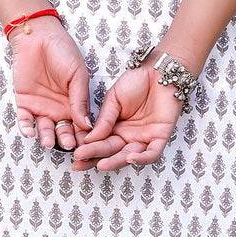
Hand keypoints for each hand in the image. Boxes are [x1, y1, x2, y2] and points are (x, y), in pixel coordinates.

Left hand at [8, 18, 93, 149]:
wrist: (38, 36)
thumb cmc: (62, 51)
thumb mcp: (78, 74)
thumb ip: (80, 99)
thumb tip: (87, 124)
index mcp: (75, 104)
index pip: (80, 126)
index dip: (84, 136)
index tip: (87, 144)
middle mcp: (59, 109)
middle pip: (63, 131)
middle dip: (66, 140)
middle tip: (70, 146)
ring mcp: (41, 107)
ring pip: (44, 129)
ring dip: (47, 137)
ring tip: (50, 142)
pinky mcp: (24, 103)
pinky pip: (24, 120)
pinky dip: (26, 127)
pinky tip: (30, 132)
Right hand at [70, 61, 184, 170]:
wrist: (158, 71)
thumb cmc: (136, 81)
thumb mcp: (113, 99)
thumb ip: (104, 119)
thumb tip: (88, 138)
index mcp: (115, 128)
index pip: (100, 143)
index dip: (88, 150)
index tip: (75, 154)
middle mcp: (128, 136)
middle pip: (112, 152)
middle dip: (96, 157)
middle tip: (81, 161)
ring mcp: (144, 137)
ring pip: (129, 156)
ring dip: (116, 162)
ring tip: (101, 165)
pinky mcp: (160, 136)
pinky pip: (152, 153)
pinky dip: (142, 158)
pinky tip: (130, 158)